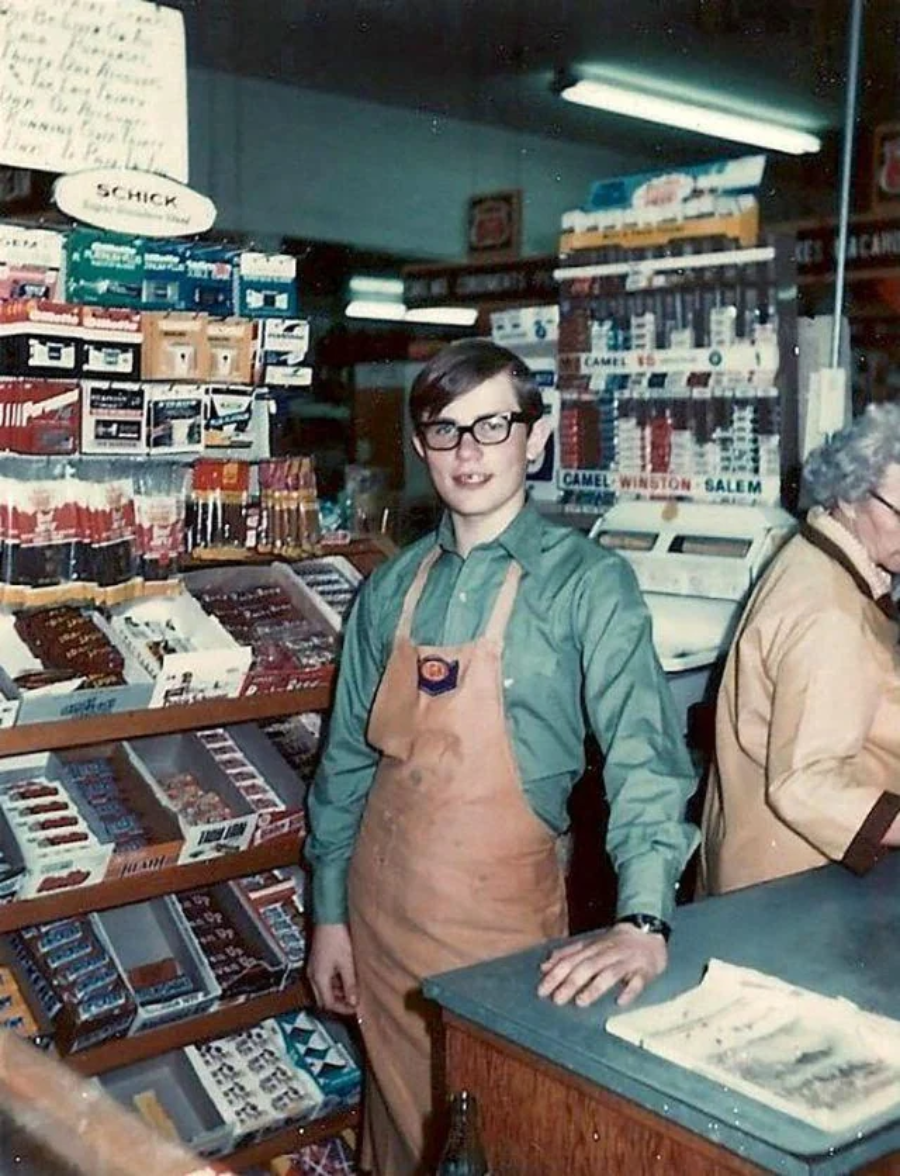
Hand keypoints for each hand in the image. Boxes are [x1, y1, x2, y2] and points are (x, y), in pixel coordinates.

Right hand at [308, 922, 357, 1014]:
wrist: (329, 917)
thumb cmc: (337, 937)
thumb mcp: (347, 963)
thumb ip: (350, 984)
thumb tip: (354, 1002)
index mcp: (318, 978)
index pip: (328, 1003)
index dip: (342, 1009)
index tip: (355, 1009)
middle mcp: (313, 975)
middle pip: (323, 998)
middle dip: (338, 1003)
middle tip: (353, 1004)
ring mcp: (314, 968)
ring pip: (324, 989)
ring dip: (337, 993)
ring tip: (353, 992)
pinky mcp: (317, 962)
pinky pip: (324, 979)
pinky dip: (335, 983)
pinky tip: (347, 979)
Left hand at [537, 924, 666, 1008]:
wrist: (646, 929)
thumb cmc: (614, 942)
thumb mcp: (590, 944)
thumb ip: (568, 954)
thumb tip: (544, 966)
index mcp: (593, 948)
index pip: (571, 960)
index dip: (556, 975)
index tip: (542, 990)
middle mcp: (607, 953)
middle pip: (587, 967)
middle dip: (571, 983)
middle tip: (557, 1000)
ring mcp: (627, 961)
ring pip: (610, 973)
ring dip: (595, 987)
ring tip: (581, 1001)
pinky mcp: (644, 970)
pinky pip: (637, 981)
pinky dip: (629, 990)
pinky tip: (620, 1001)